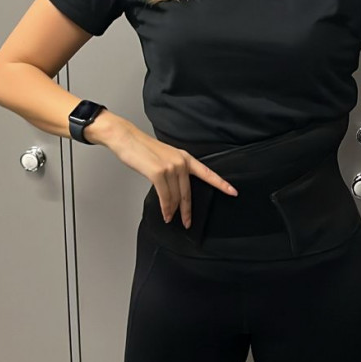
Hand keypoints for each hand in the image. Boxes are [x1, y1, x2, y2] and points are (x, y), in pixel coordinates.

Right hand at [110, 125, 237, 226]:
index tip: (233, 192)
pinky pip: (165, 197)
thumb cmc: (143, 149)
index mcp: (185, 157)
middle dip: (187, 211)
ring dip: (172, 210)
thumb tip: (175, 191)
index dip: (221, 184)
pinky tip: (166, 214)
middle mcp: (181, 162)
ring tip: (169, 217)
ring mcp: (170, 168)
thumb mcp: (165, 157)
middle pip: (188, 193)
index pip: (207, 173)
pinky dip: (166, 208)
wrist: (127, 139)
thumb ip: (174, 171)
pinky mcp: (158, 173)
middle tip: (187, 222)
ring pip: (175, 197)